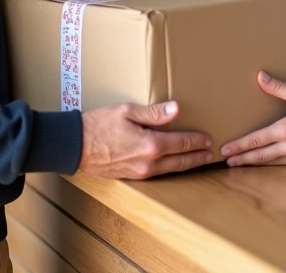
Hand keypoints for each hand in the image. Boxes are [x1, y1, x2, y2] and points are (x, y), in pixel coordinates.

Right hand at [80, 101, 213, 178]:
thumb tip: (177, 109)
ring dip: (186, 165)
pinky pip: (158, 173)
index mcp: (151, 145)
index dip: (198, 141)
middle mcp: (149, 162)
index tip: (209, 139)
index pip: (182, 143)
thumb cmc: (98, 125)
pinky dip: (170, 169)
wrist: (75, 146)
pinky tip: (172, 164)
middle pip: (181, 161)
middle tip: (211, 154)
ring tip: (197, 160)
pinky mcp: (132, 176)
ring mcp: (141, 172)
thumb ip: (154, 112)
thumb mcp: (127, 112)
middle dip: (198, 157)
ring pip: (171, 170)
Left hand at [219, 72, 285, 166]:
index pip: (256, 140)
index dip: (239, 146)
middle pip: (258, 155)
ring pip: (267, 163)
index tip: (225, 149)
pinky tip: (259, 163)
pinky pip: (279, 165)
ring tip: (236, 164)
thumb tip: (260, 77)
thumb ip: (279, 87)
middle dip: (240, 158)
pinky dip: (266, 164)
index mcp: (285, 130)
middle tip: (223, 160)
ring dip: (251, 164)